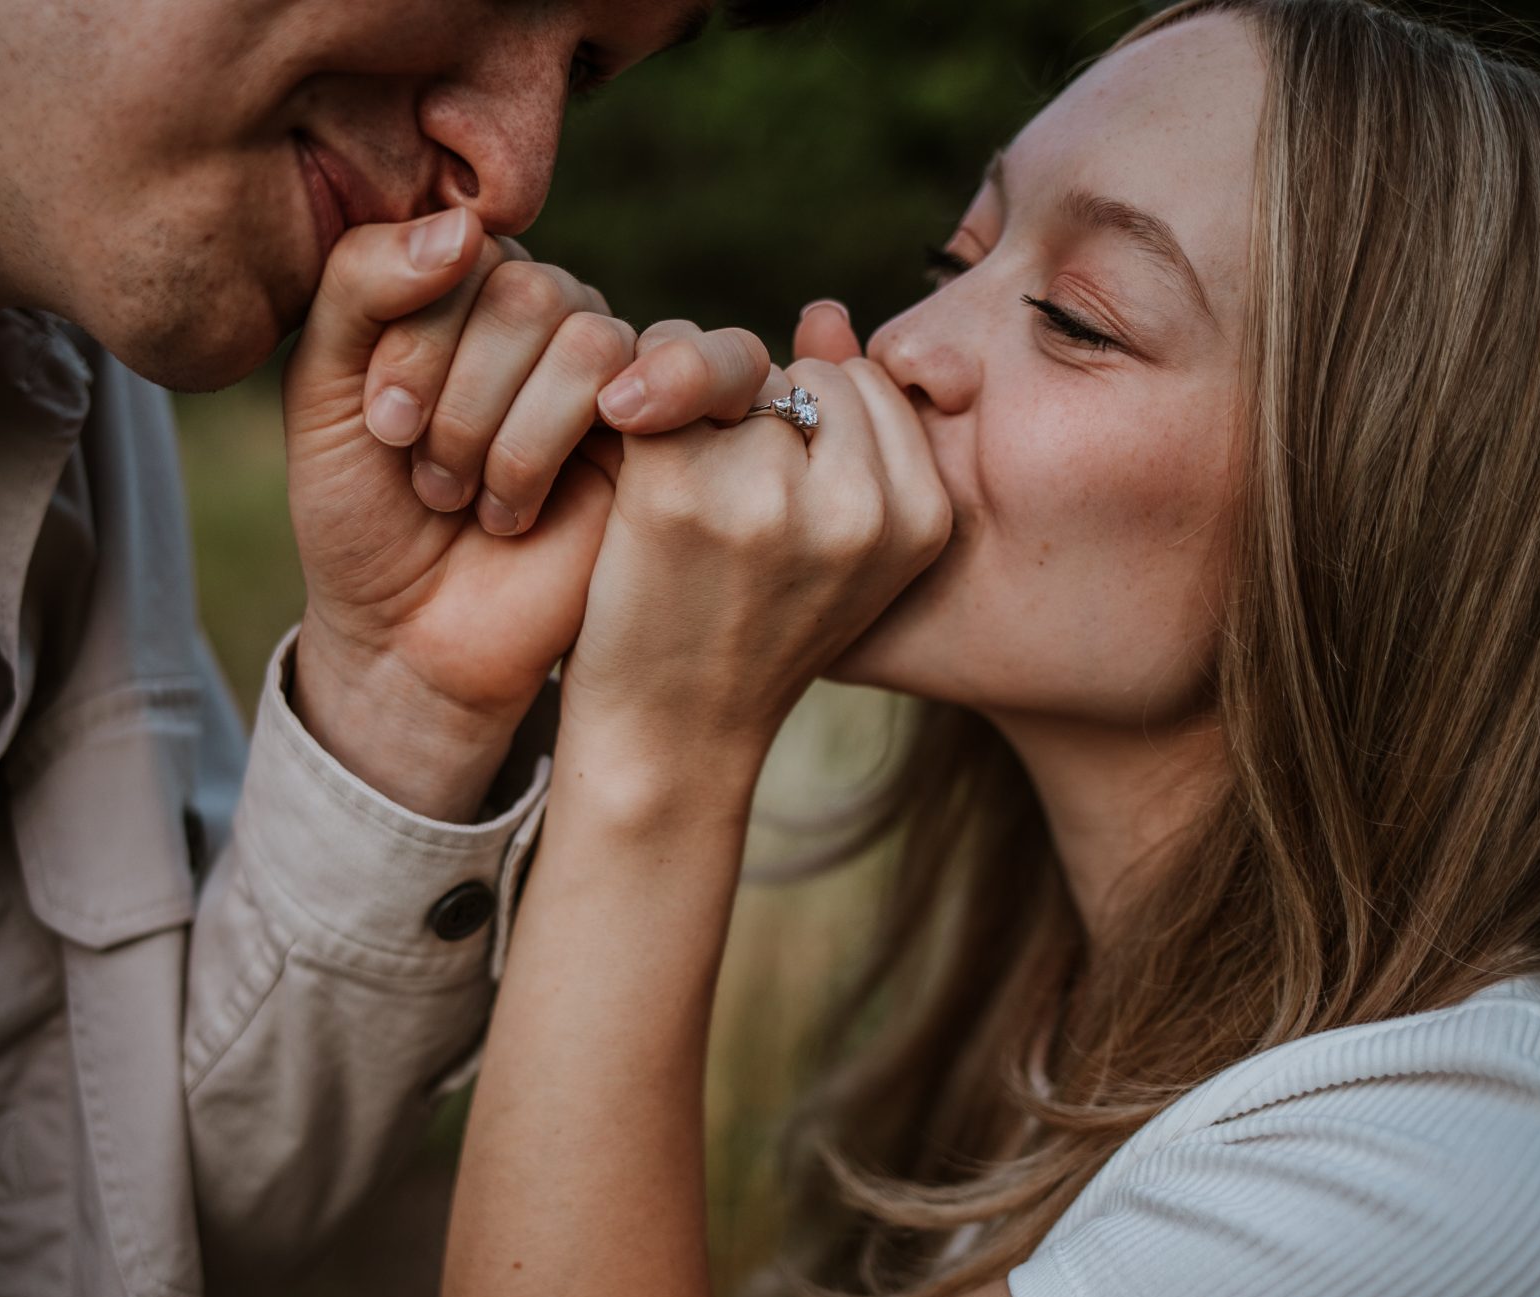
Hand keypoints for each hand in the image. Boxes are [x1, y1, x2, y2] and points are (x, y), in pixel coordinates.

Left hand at [282, 207, 632, 819]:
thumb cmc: (364, 516)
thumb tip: (463, 227)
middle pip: (529, 291)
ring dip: (508, 439)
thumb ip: (360, 285)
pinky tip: (520, 509)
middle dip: (461, 396)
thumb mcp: (321, 392)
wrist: (412, 641)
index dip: (417, 340)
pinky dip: (559, 446)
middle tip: (427, 477)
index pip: (464, 247)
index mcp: (470, 288)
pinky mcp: (662, 443)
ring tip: (472, 504)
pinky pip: (652, 386)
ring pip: (586, 340)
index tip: (381, 427)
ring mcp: (613, 377)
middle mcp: (550, 318)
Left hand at [559, 306, 953, 801]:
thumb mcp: (836, 547)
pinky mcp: (677, 492)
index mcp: (921, 517)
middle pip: (800, 373)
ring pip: (732, 369)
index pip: (865, 386)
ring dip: (688, 404)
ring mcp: (768, 496)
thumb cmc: (751, 638)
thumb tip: (820, 311)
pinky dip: (629, 404)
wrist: (670, 742)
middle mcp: (858, 505)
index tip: (769, 485)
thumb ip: (846, 429)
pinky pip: (655, 382)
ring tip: (674, 492)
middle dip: (754, 413)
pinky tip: (618, 459)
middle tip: (718, 501)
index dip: (806, 423)